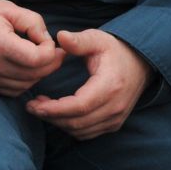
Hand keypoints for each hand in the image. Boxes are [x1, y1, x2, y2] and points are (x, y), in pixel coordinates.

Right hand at [0, 0, 63, 95]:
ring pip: (26, 85)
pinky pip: (13, 91)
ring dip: (39, 74)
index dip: (50, 51)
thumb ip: (33, 22)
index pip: (37, 59)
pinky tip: (25, 69)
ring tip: (40, 58)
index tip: (49, 42)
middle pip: (35, 74)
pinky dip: (24, 82)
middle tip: (55, 52)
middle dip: (50, 63)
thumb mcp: (8, 8)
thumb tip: (48, 40)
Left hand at [25, 29, 152, 139]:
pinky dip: (69, 127)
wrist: (139, 64)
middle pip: (78, 122)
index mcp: (111, 85)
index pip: (79, 106)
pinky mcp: (114, 124)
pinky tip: (56, 113)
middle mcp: (116, 106)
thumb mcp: (96, 39)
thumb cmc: (114, 50)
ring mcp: (116, 118)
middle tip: (31, 106)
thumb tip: (60, 36)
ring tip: (41, 107)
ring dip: (57, 123)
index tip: (34, 104)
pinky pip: (87, 133)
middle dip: (50, 116)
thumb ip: (78, 40)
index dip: (54, 109)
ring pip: (80, 131)